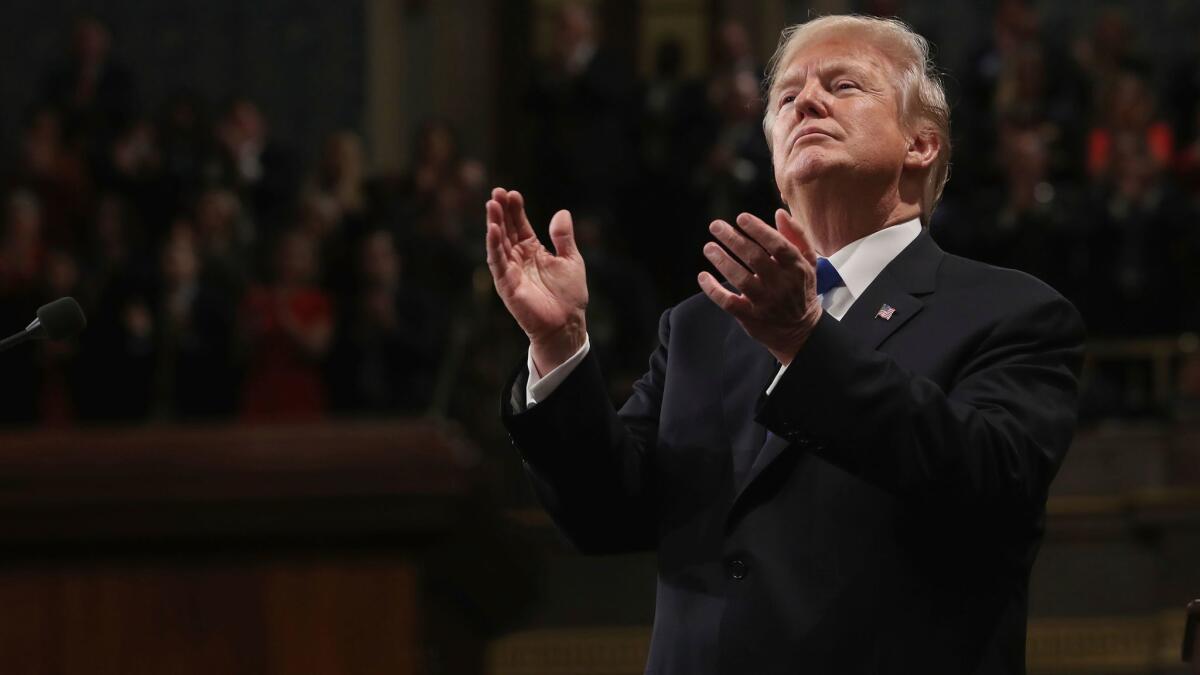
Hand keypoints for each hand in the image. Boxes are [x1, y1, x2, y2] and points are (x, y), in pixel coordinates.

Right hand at [485, 187, 587, 374]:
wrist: (567, 323)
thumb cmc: (570, 295)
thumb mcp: (571, 259)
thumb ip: (563, 237)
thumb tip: (562, 212)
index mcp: (533, 251)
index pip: (520, 226)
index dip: (516, 210)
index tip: (513, 193)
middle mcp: (519, 259)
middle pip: (507, 230)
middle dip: (501, 211)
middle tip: (496, 192)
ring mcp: (511, 271)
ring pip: (499, 243)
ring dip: (494, 224)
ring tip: (492, 204)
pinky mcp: (506, 284)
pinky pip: (497, 262)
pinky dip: (494, 246)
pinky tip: (493, 229)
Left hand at [697, 209, 821, 364]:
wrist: (801, 331)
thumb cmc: (801, 289)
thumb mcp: (808, 262)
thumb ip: (796, 236)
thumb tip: (779, 213)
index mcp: (797, 268)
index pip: (778, 245)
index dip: (758, 229)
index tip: (741, 218)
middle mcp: (782, 285)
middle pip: (755, 258)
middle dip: (733, 239)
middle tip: (716, 226)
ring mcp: (766, 303)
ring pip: (741, 279)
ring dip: (722, 261)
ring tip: (708, 247)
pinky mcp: (751, 317)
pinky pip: (728, 302)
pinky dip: (713, 289)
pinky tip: (703, 276)